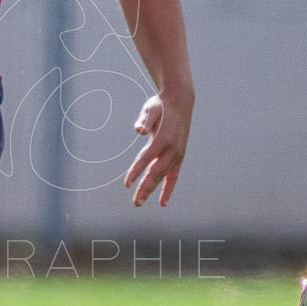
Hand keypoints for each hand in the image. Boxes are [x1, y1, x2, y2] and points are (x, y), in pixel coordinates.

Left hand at [124, 90, 191, 207]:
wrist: (180, 102)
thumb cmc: (161, 106)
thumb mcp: (151, 108)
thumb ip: (145, 119)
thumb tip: (138, 129)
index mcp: (163, 138)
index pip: (146, 158)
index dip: (136, 171)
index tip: (126, 184)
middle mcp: (172, 149)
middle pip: (156, 172)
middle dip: (145, 188)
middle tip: (135, 203)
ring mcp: (177, 154)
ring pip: (163, 177)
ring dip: (152, 190)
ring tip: (139, 202)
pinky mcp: (179, 157)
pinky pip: (173, 176)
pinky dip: (168, 188)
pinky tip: (162, 202)